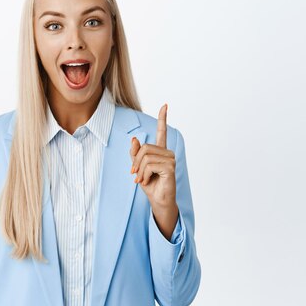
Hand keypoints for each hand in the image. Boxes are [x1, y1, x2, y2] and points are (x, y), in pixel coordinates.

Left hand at [130, 104, 178, 238]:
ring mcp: (171, 160)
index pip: (162, 132)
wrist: (158, 200)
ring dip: (139, 170)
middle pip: (144, 148)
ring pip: (146, 157)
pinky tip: (147, 181)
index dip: (163, 118)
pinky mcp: (170, 168)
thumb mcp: (138, 168)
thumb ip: (135, 154)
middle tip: (135, 174)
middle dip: (135, 162)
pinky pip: (150, 166)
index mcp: (160, 151)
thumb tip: (134, 139)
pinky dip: (144, 175)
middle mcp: (167, 153)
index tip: (165, 105)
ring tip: (141, 179)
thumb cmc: (149, 184)